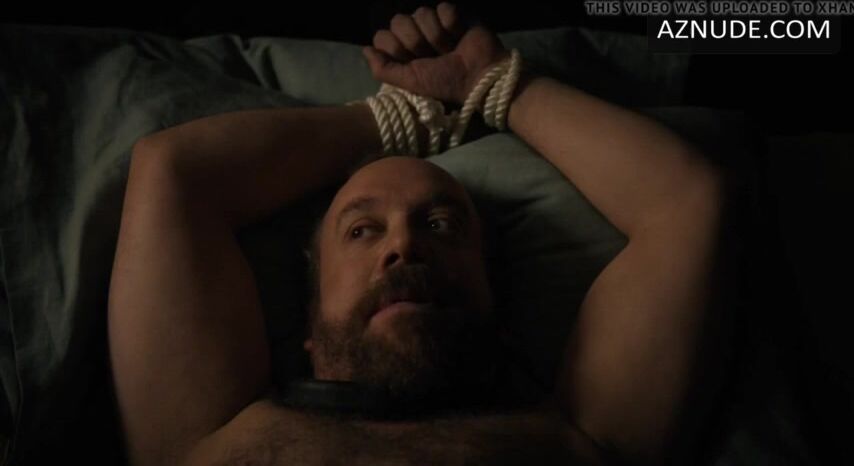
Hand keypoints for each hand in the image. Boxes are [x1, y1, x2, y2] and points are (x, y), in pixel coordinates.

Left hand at [362, 2, 509, 105]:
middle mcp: (415, 34)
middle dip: (417, 43)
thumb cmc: (445, 83)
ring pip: (421, 13)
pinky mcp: (453, 13)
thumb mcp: (410, 82)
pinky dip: (452, 26)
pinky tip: (460, 36)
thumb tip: (365, 49)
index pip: (382, 36)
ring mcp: (433, 22)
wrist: (477, 78)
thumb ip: (383, 70)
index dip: (396, 49)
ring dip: (436, 37)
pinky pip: (442, 8)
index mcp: (403, 50)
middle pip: (399, 21)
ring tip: (449, 49)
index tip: (412, 62)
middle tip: (434, 56)